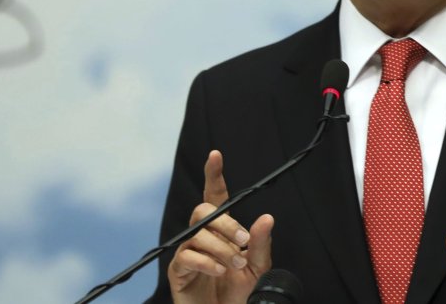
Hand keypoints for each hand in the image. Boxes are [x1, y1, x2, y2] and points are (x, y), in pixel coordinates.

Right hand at [168, 150, 274, 303]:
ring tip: (234, 264)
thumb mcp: (257, 269)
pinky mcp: (178, 271)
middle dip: (225, 223)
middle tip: (242, 242)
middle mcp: (202, 237)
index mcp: (221, 232)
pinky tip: (218, 270)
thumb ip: (260, 244)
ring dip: (220, 247)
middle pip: (203, 211)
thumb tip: (266, 218)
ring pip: (197, 232)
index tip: (215, 156)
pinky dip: (205, 261)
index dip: (213, 176)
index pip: (214, 198)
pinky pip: (186, 256)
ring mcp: (188, 252)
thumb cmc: (238, 295)